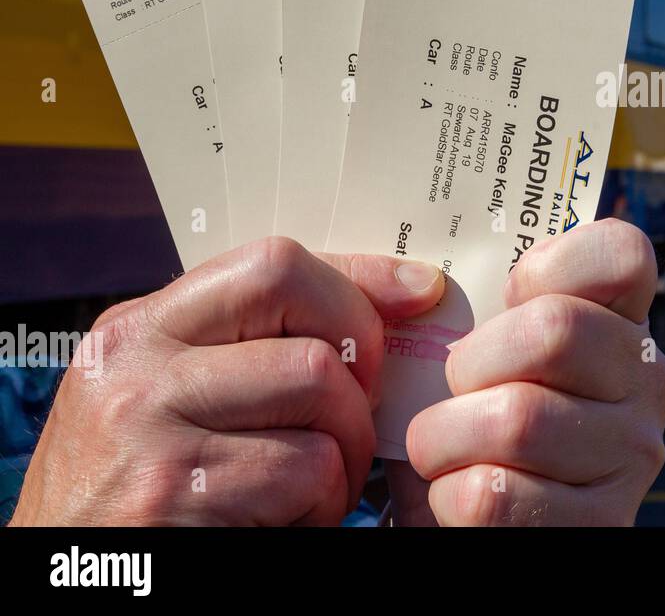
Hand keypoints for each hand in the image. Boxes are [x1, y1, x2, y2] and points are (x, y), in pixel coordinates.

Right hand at [10, 237, 443, 525]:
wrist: (62, 585)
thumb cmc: (135, 492)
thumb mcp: (167, 399)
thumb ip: (248, 347)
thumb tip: (398, 296)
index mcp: (138, 328)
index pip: (273, 265)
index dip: (360, 279)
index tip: (417, 293)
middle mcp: (136, 365)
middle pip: (307, 322)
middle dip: (360, 377)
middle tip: (352, 424)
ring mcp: (148, 427)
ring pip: (318, 392)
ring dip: (346, 451)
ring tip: (319, 485)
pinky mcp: (173, 494)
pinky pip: (304, 471)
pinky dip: (321, 505)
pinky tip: (288, 523)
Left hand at [396, 219, 664, 525]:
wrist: (468, 518)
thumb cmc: (462, 415)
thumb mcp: (474, 344)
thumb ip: (463, 295)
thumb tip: (418, 281)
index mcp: (623, 320)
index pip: (624, 254)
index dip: (551, 264)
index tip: (507, 295)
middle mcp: (647, 380)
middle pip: (554, 329)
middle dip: (470, 361)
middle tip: (452, 388)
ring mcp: (633, 453)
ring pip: (518, 419)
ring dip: (443, 437)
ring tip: (440, 449)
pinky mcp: (602, 522)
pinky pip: (495, 494)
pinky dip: (446, 497)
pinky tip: (458, 496)